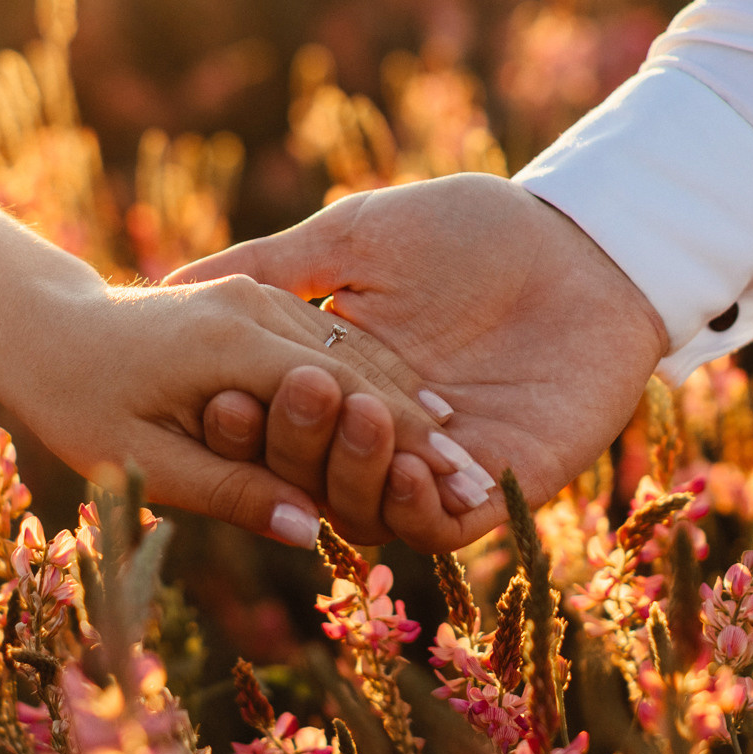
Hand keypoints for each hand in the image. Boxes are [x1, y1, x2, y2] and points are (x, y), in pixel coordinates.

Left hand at [0, 266, 475, 548]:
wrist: (39, 326)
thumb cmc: (77, 401)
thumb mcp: (145, 459)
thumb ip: (232, 491)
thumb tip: (311, 530)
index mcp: (231, 346)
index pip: (344, 396)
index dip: (406, 445)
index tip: (461, 487)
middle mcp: (256, 310)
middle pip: (364, 370)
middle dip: (425, 427)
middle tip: (481, 479)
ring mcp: (259, 298)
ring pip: (356, 349)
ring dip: (410, 399)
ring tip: (464, 452)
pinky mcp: (257, 300)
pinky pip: (333, 336)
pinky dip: (377, 373)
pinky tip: (411, 408)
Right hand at [170, 173, 669, 549]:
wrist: (584, 245)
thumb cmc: (472, 229)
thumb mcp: (354, 237)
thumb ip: (270, 267)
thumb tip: (168, 288)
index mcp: (336, 380)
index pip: (270, 422)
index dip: (242, 418)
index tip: (221, 393)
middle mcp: (376, 435)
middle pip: (307, 472)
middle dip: (291, 442)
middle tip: (291, 394)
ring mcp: (433, 466)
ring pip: (367, 506)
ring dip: (352, 472)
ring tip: (357, 417)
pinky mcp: (495, 487)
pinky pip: (440, 525)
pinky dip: (416, 506)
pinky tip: (410, 468)